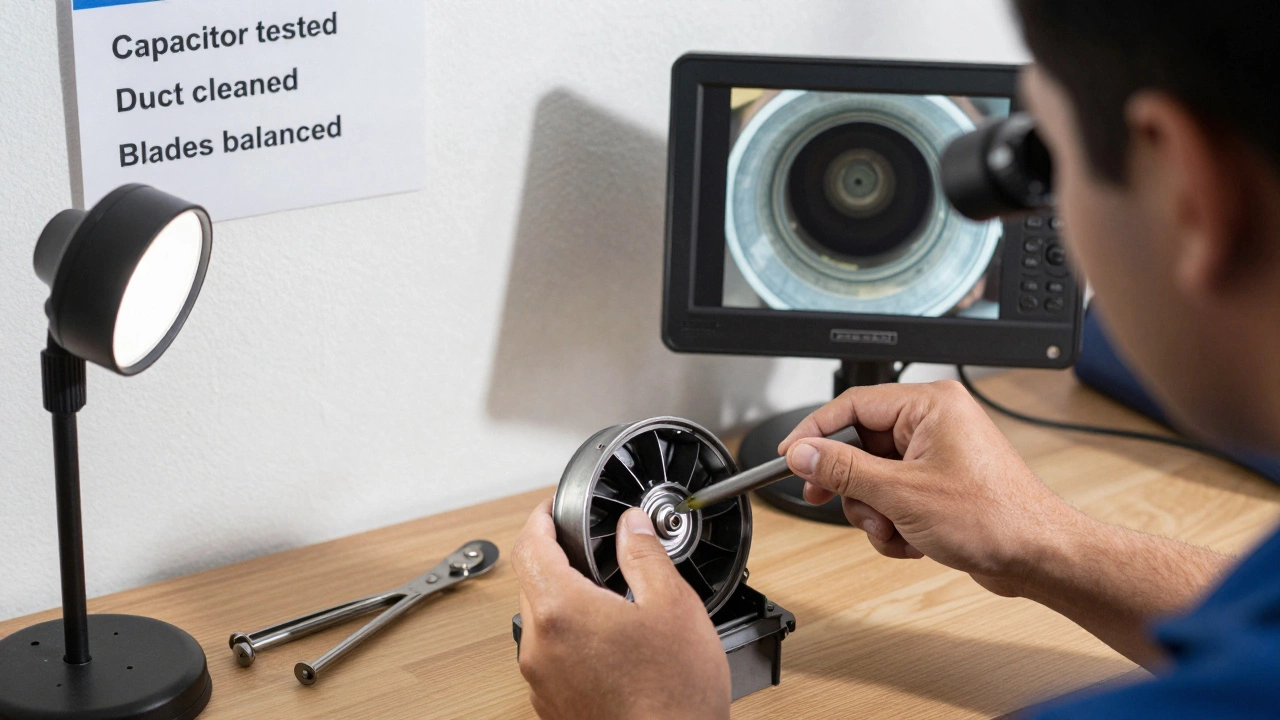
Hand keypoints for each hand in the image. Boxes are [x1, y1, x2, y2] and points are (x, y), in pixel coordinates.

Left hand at [511, 499, 729, 719]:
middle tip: (591, 548)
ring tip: (611, 599)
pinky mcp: (553, 707)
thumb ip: (645, 555)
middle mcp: (539, 648)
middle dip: (557, 559)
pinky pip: (552, 656)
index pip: (529, 546)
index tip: (552, 509)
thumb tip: (633, 526)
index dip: (540, 518)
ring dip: (567, 601)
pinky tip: (611, 644)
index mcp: (561, 612)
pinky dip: (573, 638)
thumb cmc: (673, 697)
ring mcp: (542, 682)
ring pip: (543, 622)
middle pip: (532, 583)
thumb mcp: (672, 606)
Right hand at [778, 380, 1080, 593]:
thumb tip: (803, 453)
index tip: (790, 455)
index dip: (815, 431)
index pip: (853, 405)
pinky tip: (912, 541)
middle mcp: (934, 423)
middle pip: (860, 444)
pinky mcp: (939, 483)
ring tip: (894, 530)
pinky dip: (894, 523)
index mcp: (929, 406)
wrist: (1040, 557)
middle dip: (853, 486)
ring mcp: (938, 453)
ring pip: (873, 477)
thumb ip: (844, 470)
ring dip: (874, 512)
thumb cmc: (995, 518)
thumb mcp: (902, 493)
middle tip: (831, 500)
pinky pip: (894, 495)